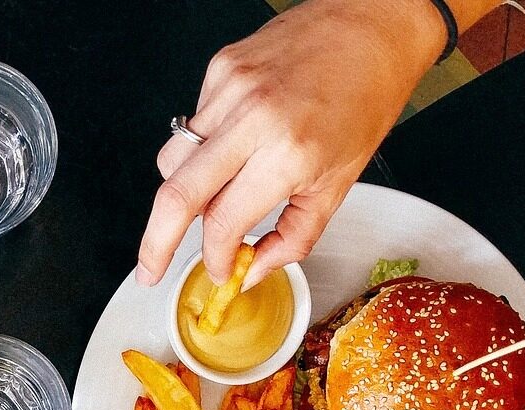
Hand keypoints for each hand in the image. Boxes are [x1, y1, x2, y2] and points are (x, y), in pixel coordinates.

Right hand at [136, 0, 440, 286]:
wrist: (374, 24)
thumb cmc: (366, 97)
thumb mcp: (339, 183)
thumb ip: (293, 237)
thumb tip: (254, 269)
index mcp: (288, 153)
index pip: (223, 222)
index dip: (215, 257)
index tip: (218, 269)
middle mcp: (253, 118)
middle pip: (175, 195)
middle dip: (155, 244)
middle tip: (150, 270)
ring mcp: (230, 88)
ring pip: (173, 161)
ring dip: (182, 192)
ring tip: (211, 196)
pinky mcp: (221, 68)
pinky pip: (193, 125)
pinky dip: (204, 148)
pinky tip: (237, 141)